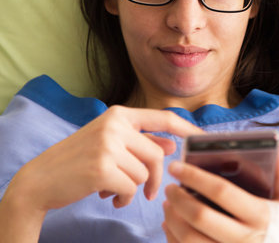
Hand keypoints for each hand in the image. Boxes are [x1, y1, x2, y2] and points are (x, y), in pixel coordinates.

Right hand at [5, 106, 202, 214]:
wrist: (40, 180)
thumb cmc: (79, 161)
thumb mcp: (111, 143)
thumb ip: (142, 142)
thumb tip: (172, 145)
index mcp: (119, 114)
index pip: (164, 118)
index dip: (188, 129)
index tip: (205, 139)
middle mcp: (115, 124)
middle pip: (157, 154)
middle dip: (156, 177)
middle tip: (149, 192)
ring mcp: (108, 144)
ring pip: (145, 173)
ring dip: (134, 189)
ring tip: (114, 189)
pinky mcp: (102, 167)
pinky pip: (132, 188)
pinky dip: (123, 198)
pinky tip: (108, 197)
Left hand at [162, 144, 278, 242]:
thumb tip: (278, 147)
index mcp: (260, 216)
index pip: (222, 192)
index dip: (195, 177)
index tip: (178, 166)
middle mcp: (244, 239)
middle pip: (200, 216)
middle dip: (179, 198)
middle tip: (170, 185)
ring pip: (189, 238)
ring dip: (173, 218)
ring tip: (169, 203)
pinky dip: (173, 237)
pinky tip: (172, 224)